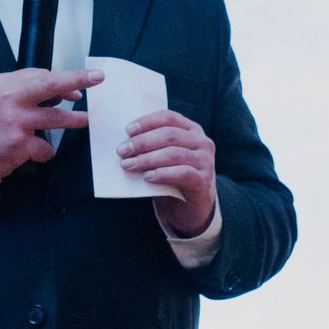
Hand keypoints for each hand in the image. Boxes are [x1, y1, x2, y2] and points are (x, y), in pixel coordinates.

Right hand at [0, 68, 103, 180]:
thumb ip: (27, 90)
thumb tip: (65, 93)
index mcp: (6, 85)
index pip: (42, 75)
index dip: (67, 79)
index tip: (86, 79)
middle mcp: (11, 101)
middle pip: (50, 85)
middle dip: (77, 79)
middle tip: (97, 78)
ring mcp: (16, 124)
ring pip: (57, 119)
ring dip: (75, 120)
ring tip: (84, 120)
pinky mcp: (19, 146)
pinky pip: (45, 148)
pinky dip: (45, 151)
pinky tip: (34, 151)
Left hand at [117, 110, 216, 236]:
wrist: (191, 210)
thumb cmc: (173, 180)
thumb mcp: (163, 160)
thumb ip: (152, 148)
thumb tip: (125, 144)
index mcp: (192, 131)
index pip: (169, 118)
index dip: (148, 122)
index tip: (128, 131)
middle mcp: (202, 143)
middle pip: (170, 135)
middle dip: (143, 142)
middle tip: (123, 151)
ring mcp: (205, 162)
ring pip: (174, 154)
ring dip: (148, 159)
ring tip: (129, 165)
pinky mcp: (204, 181)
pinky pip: (182, 173)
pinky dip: (162, 174)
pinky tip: (147, 177)